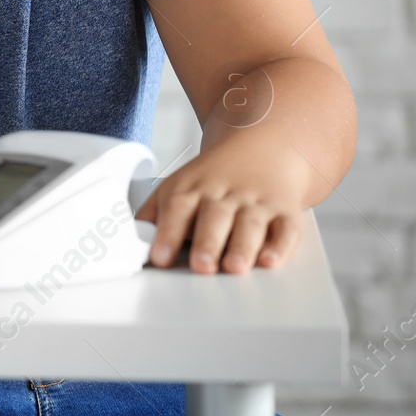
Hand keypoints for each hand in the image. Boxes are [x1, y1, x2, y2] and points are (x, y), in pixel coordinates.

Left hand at [135, 138, 310, 273]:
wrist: (263, 147)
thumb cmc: (213, 178)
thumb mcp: (179, 185)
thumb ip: (155, 213)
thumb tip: (130, 240)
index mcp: (193, 188)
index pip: (177, 207)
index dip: (167, 232)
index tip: (159, 258)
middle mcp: (225, 194)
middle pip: (214, 216)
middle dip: (207, 242)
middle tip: (201, 267)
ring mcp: (257, 202)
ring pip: (250, 223)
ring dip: (242, 247)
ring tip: (234, 268)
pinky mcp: (286, 211)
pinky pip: (286, 229)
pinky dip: (280, 246)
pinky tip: (270, 261)